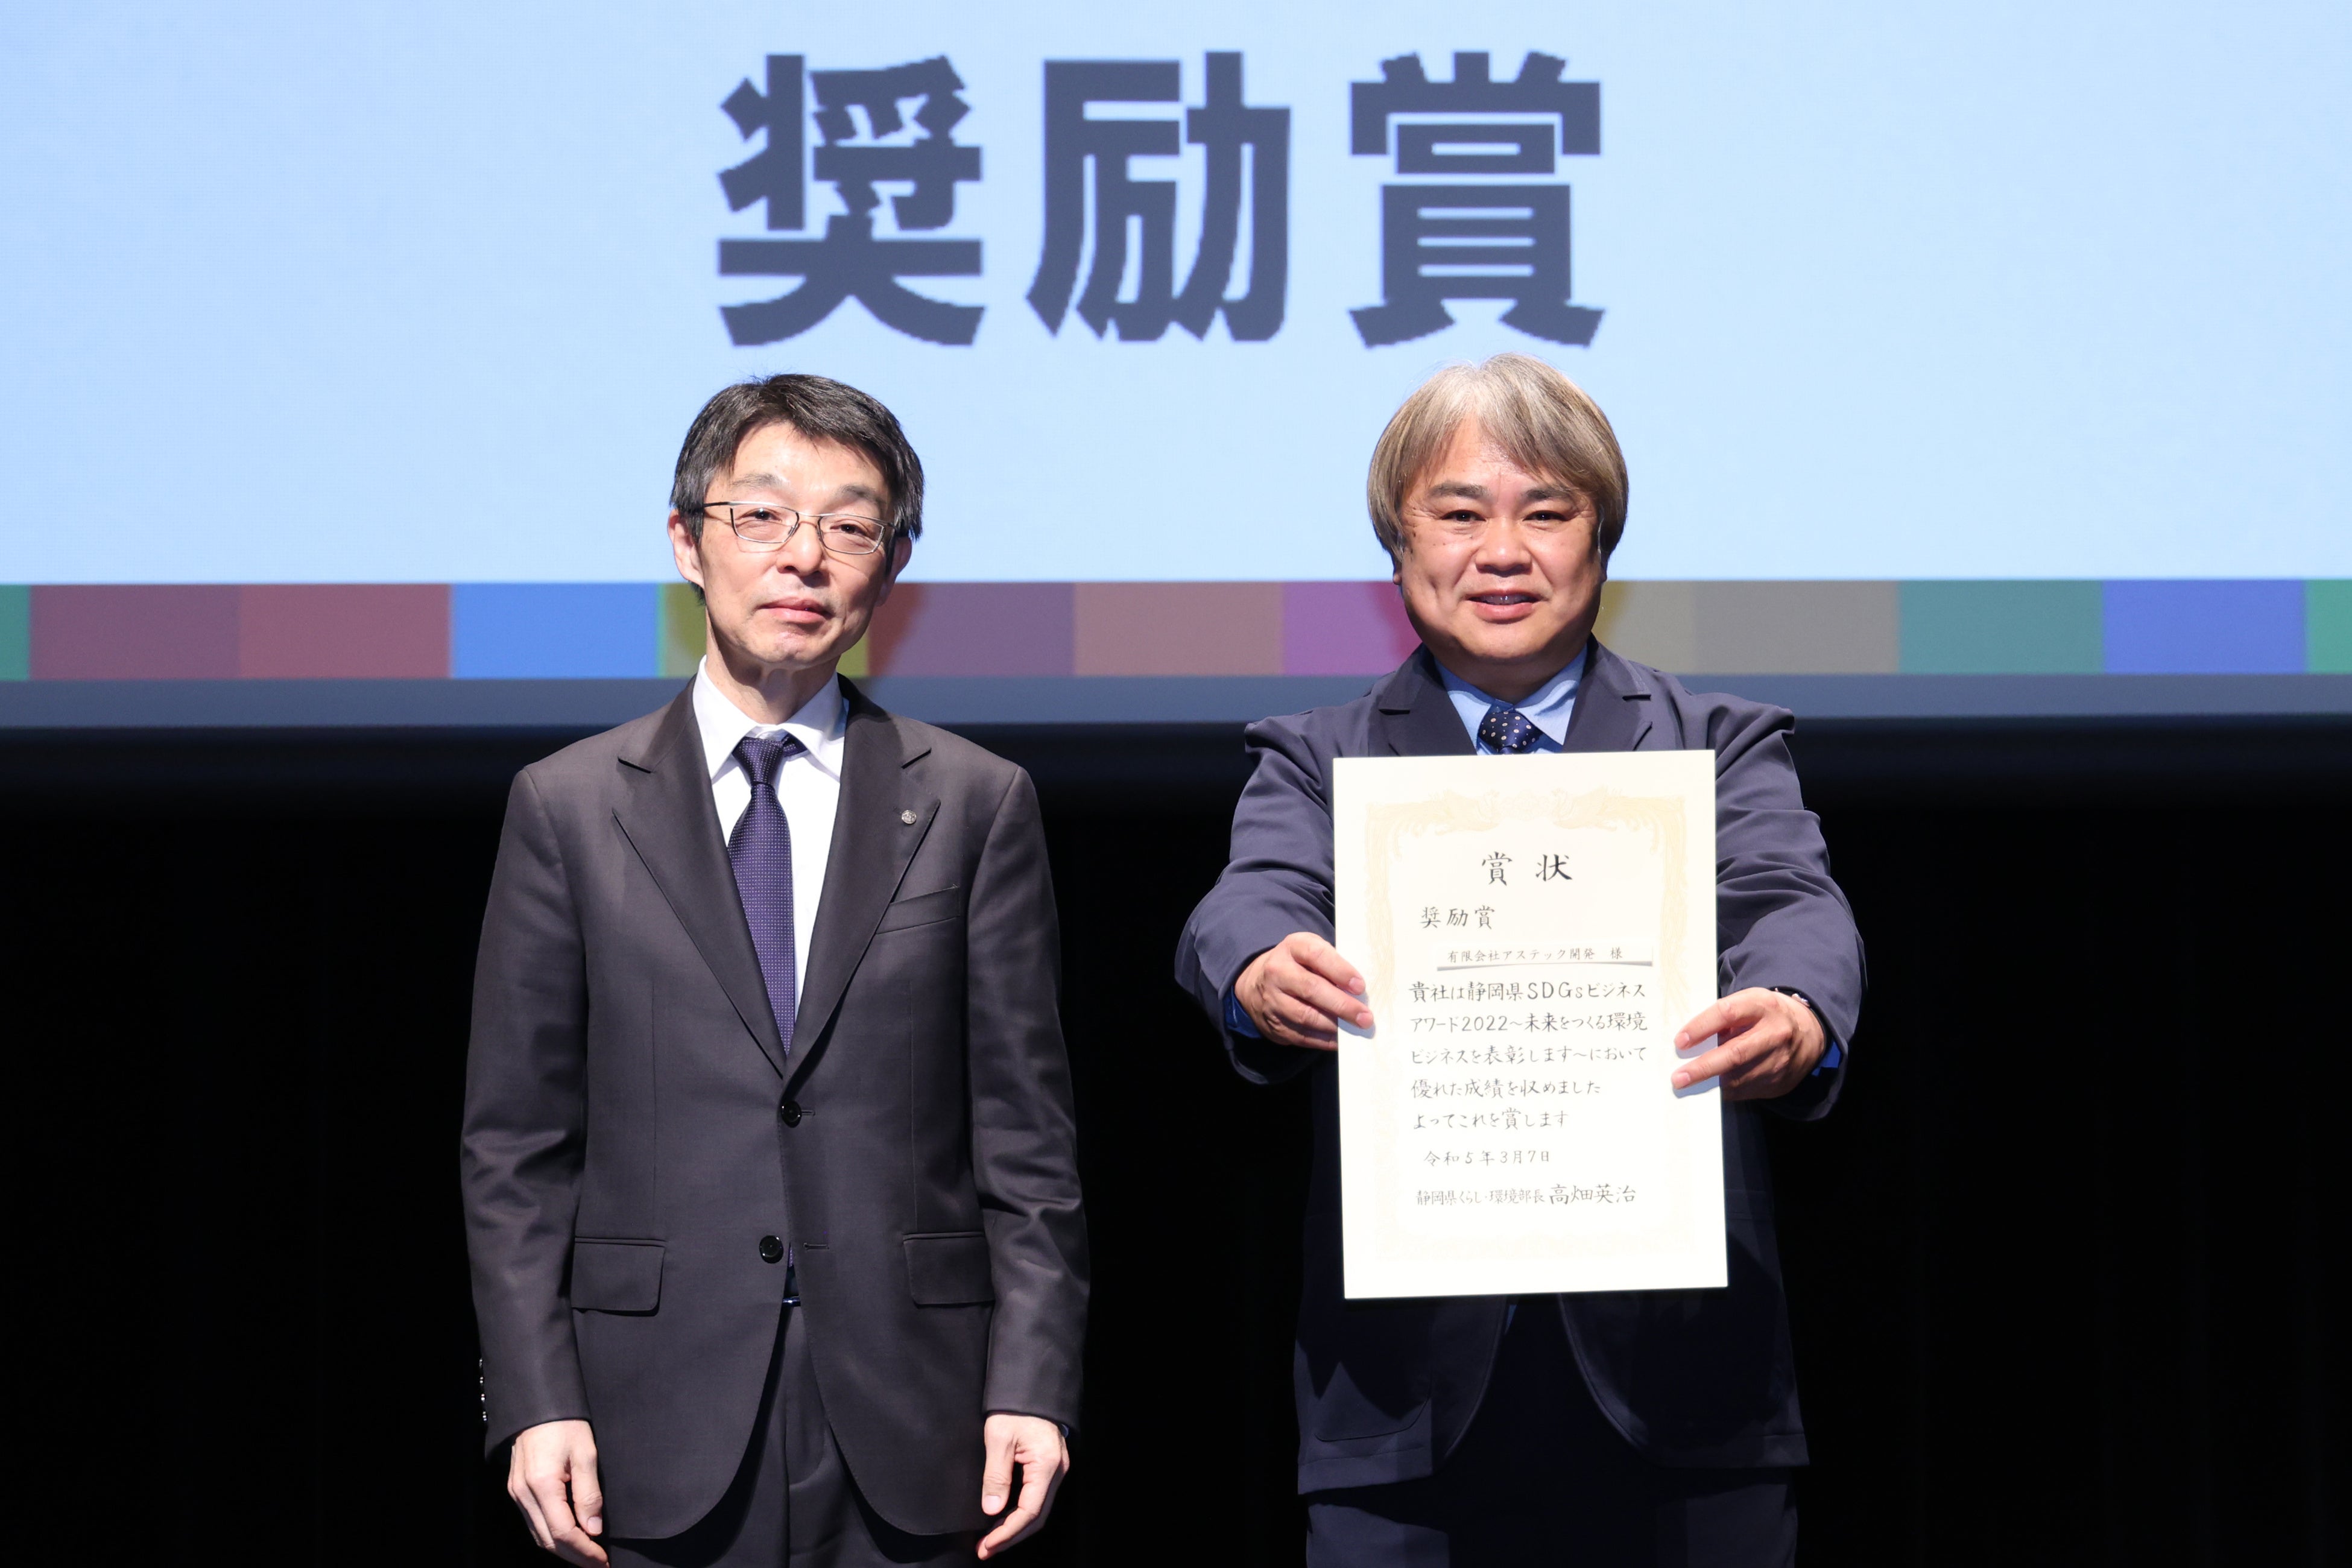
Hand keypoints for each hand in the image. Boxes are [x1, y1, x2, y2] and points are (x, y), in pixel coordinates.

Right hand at [508, 1419, 606, 1564]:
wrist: (538, 1404)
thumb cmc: (565, 1424)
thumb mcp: (586, 1454)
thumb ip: (589, 1494)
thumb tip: (594, 1529)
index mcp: (542, 1485)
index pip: (563, 1532)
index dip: (584, 1550)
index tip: (603, 1559)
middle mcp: (524, 1494)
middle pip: (548, 1540)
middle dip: (575, 1557)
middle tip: (598, 1564)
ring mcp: (517, 1493)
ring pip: (538, 1535)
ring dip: (563, 1550)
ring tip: (587, 1555)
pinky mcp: (516, 1490)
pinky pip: (533, 1523)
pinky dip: (551, 1536)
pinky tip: (569, 1538)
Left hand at [976, 1413, 1068, 1558]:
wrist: (1029, 1387)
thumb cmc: (1014, 1408)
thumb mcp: (998, 1438)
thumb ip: (996, 1475)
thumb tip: (992, 1510)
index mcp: (1047, 1465)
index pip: (1030, 1511)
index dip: (1008, 1532)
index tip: (987, 1545)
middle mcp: (1057, 1471)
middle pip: (1037, 1517)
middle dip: (1011, 1536)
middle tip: (985, 1549)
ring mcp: (1056, 1469)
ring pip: (1038, 1509)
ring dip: (1015, 1527)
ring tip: (990, 1539)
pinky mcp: (1049, 1467)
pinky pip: (1037, 1497)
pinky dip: (1020, 1512)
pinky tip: (1002, 1518)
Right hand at [1234, 933, 1373, 1050]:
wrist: (1258, 982)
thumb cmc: (1298, 964)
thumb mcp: (1311, 950)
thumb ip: (1333, 962)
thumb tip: (1361, 990)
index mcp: (1292, 948)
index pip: (1316, 955)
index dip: (1340, 971)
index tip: (1360, 986)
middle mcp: (1278, 972)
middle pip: (1311, 989)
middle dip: (1341, 1005)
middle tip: (1365, 1017)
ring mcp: (1272, 999)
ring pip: (1305, 1016)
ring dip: (1334, 1026)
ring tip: (1355, 1029)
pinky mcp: (1273, 1023)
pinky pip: (1301, 1035)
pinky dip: (1323, 1040)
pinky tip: (1340, 1039)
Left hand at [1671, 988, 1826, 1101]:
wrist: (1810, 1032)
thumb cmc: (1767, 1015)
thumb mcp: (1750, 1003)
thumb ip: (1725, 1017)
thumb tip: (1690, 1042)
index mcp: (1763, 1005)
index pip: (1727, 1013)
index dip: (1701, 1027)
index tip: (1680, 1042)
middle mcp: (1775, 1033)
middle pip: (1735, 1053)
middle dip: (1703, 1068)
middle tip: (1678, 1078)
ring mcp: (1781, 1060)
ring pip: (1740, 1077)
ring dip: (1712, 1083)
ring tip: (1689, 1085)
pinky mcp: (1782, 1081)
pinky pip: (1747, 1090)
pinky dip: (1727, 1090)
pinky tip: (1713, 1087)